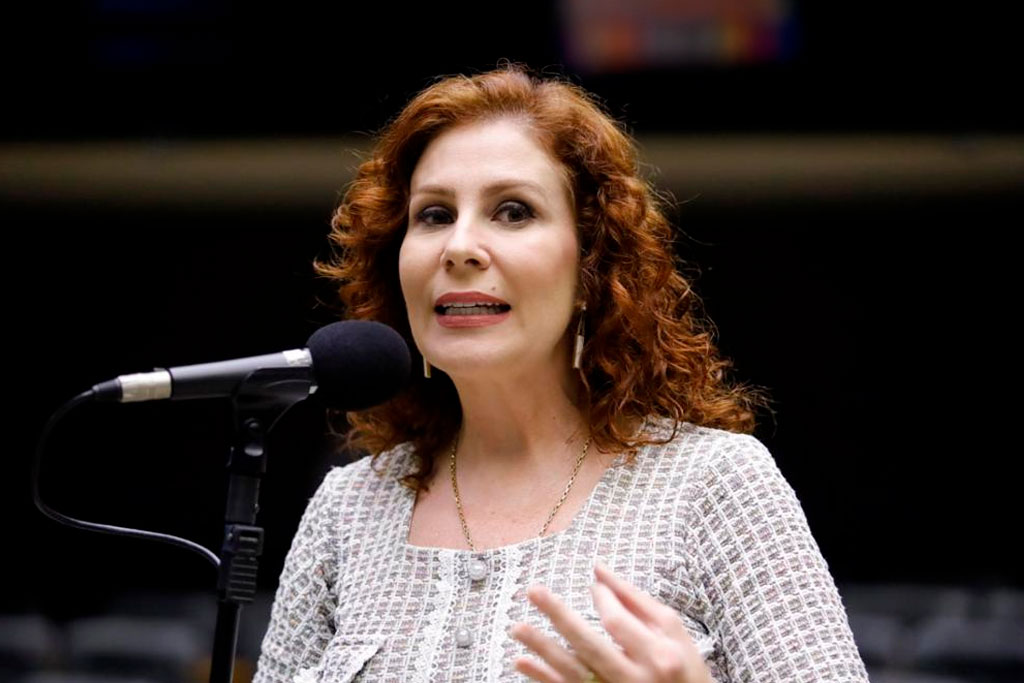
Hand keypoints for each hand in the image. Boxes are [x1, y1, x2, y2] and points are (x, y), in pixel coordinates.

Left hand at [509, 561, 712, 682]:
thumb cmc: (684, 666)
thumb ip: (636, 599)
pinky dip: (544, 678)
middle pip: (590, 645)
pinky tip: (521, 662)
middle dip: (559, 617)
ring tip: (516, 627)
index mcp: (658, 654)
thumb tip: (599, 570)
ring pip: (574, 673)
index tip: (594, 585)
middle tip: (533, 591)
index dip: (601, 598)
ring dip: (543, 649)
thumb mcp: (673, 630)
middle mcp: (635, 679)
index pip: (617, 621)